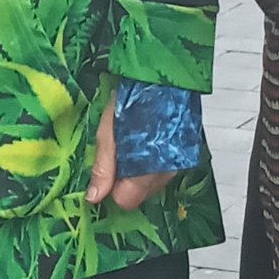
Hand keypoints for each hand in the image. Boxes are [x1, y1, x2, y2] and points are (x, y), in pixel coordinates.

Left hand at [88, 93, 174, 213]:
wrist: (165, 76)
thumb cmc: (133, 99)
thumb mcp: (108, 132)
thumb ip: (103, 167)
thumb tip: (93, 198)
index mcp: (147, 170)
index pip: (126, 201)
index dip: (112, 189)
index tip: (108, 170)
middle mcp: (167, 172)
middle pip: (140, 195)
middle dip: (126, 180)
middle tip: (120, 151)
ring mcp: (178, 164)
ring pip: (152, 184)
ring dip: (140, 171)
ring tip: (134, 142)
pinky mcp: (185, 154)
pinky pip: (163, 170)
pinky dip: (153, 162)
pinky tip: (149, 141)